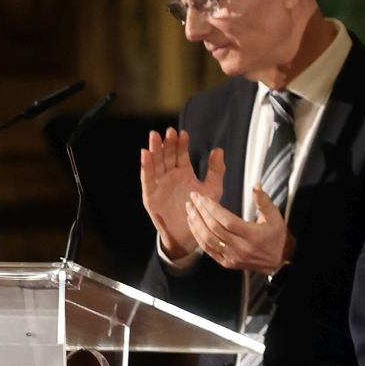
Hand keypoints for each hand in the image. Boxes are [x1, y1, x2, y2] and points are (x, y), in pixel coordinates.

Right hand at [139, 128, 224, 257]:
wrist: (190, 234)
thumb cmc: (200, 211)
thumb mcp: (212, 188)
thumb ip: (216, 170)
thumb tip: (219, 150)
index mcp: (184, 173)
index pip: (181, 155)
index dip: (181, 144)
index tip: (183, 134)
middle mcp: (170, 176)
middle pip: (167, 156)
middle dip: (167, 144)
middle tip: (168, 132)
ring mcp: (160, 185)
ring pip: (155, 164)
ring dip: (154, 150)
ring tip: (155, 137)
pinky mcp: (151, 195)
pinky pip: (147, 179)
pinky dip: (146, 166)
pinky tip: (145, 154)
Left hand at [184, 188, 294, 274]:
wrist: (278, 261)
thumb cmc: (276, 237)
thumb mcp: (275, 217)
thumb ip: (264, 201)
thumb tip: (256, 185)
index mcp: (253, 236)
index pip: (227, 221)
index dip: (213, 208)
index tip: (203, 198)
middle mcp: (241, 248)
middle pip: (214, 229)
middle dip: (201, 212)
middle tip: (193, 198)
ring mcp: (232, 257)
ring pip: (208, 240)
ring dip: (196, 224)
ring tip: (190, 210)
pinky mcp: (227, 262)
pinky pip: (208, 250)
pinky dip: (198, 237)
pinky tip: (193, 225)